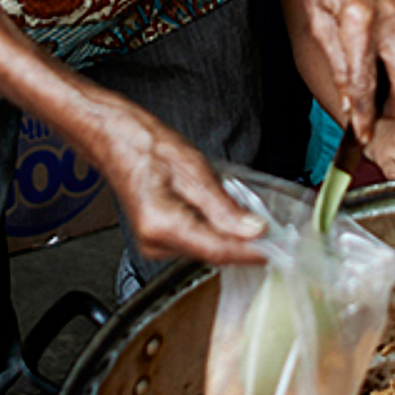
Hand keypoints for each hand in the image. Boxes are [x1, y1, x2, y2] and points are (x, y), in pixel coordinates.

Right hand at [83, 95, 266, 266]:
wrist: (118, 141)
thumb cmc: (148, 148)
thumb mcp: (194, 170)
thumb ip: (224, 208)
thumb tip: (252, 231)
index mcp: (162, 226)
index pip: (217, 252)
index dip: (250, 253)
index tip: (276, 251)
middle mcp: (155, 243)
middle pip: (213, 252)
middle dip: (239, 240)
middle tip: (264, 223)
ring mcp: (154, 245)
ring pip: (205, 248)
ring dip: (224, 232)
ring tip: (226, 202)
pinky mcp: (158, 242)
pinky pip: (195, 241)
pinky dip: (210, 228)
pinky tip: (209, 207)